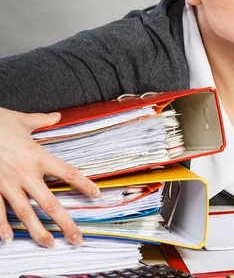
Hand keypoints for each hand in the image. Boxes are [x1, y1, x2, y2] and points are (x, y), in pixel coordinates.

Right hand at [0, 107, 100, 246]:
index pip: (68, 173)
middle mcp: (25, 173)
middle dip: (65, 223)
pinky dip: (1, 225)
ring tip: (49, 244)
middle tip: (77, 239)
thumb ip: (41, 120)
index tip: (97, 195)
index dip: (84, 185)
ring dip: (37, 231)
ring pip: (25, 212)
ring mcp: (6, 183)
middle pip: (50, 203)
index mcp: (38, 156)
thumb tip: (56, 116)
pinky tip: (9, 239)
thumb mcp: (22, 119)